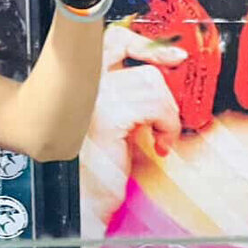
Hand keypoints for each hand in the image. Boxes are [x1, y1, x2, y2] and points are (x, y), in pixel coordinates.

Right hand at [77, 26, 185, 247]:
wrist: (81, 206)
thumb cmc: (94, 171)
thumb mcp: (108, 123)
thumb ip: (122, 95)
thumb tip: (159, 74)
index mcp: (74, 83)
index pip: (110, 41)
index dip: (142, 41)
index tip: (171, 54)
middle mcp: (78, 85)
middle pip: (132, 54)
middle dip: (159, 71)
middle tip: (173, 86)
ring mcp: (90, 98)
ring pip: (150, 81)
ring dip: (166, 111)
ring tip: (160, 136)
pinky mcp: (108, 117)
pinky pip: (155, 104)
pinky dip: (167, 124)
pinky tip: (160, 145)